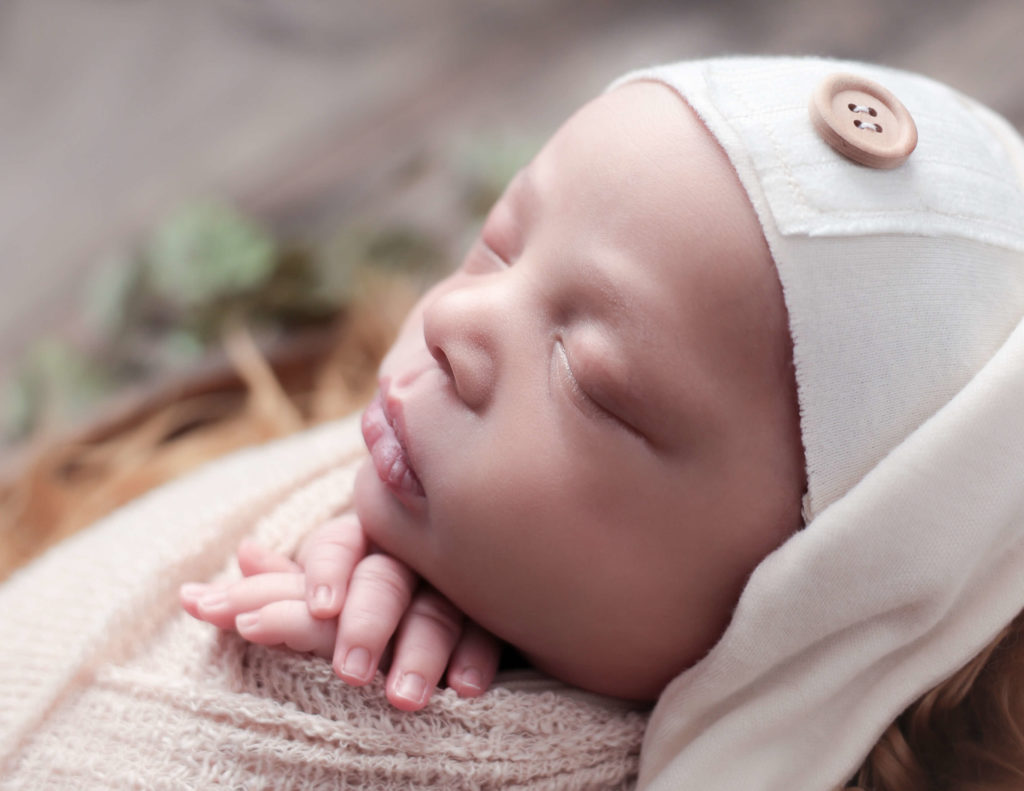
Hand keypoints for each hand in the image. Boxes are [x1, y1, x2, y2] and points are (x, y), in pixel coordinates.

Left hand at [180, 514, 500, 710]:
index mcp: (360, 542)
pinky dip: (476, 657)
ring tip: (402, 698)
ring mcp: (451, 585)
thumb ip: (280, 583)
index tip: (318, 606)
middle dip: (366, 622)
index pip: (336, 545)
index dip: (325, 572)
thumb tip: (229, 566)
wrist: (469, 564)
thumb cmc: (369, 591)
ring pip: (439, 610)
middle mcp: (404, 558)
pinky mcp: (491, 615)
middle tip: (350, 671)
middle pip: (385, 581)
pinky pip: (490, 631)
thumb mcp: (326, 586)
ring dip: (421, 651)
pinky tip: (464, 689)